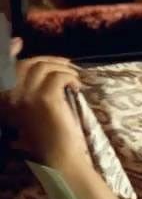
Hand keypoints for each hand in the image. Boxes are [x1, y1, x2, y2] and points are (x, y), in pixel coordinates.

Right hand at [0, 37, 89, 169]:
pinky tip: (77, 87)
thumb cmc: (46, 134)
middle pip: (28, 64)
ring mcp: (25, 96)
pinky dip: (71, 78)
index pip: (4, 66)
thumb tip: (30, 59)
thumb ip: (28, 86)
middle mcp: (8, 95)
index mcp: (2, 97)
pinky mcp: (45, 98)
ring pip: (45, 67)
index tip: (17, 42)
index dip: (9, 51)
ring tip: (74, 80)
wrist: (57, 157)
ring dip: (64, 69)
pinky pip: (59, 76)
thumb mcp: (31, 108)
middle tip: (67, 66)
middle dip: (49, 60)